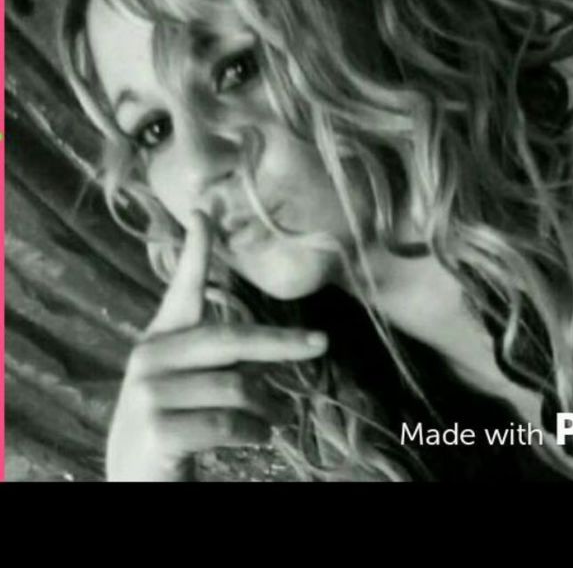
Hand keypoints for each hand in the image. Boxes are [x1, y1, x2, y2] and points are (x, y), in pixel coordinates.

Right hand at [105, 209, 327, 481]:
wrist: (134, 476)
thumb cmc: (172, 422)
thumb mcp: (188, 380)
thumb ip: (215, 355)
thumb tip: (268, 345)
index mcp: (162, 340)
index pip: (181, 288)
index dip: (196, 250)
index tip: (205, 211)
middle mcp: (149, 357)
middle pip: (231, 339)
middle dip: (282, 342)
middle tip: (321, 343)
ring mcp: (149, 392)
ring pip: (237, 387)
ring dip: (265, 408)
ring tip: (268, 421)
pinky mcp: (158, 428)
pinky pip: (229, 423)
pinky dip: (254, 432)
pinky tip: (256, 436)